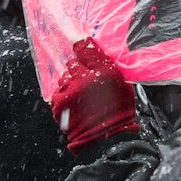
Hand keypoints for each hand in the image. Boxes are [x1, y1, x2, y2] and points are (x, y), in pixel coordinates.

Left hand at [51, 37, 138, 151]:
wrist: (106, 137)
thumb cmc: (119, 111)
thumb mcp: (123, 84)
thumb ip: (109, 68)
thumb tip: (97, 56)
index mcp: (105, 71)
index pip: (87, 49)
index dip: (82, 45)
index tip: (80, 43)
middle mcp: (85, 78)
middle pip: (73, 63)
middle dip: (78, 68)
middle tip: (85, 77)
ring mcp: (70, 91)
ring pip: (64, 77)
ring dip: (70, 82)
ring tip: (80, 93)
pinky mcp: (59, 102)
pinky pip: (58, 92)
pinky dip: (64, 95)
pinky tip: (74, 103)